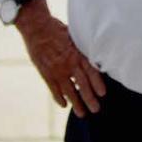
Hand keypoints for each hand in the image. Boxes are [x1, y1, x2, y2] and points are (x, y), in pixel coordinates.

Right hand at [15, 0, 106, 116]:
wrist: (38, 28)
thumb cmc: (60, 31)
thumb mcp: (77, 38)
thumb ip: (85, 50)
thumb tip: (99, 56)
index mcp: (79, 55)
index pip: (92, 72)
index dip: (98, 83)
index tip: (103, 94)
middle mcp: (69, 64)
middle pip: (82, 85)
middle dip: (89, 99)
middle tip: (96, 109)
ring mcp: (56, 70)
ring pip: (68, 90)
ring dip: (76, 103)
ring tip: (82, 113)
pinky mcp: (45, 72)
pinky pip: (53, 88)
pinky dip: (58, 97)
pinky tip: (64, 105)